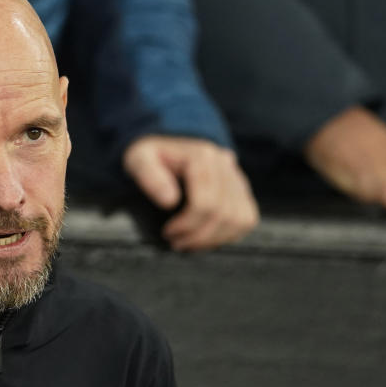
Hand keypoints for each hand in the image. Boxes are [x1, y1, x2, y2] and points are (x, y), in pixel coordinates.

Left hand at [123, 135, 258, 250]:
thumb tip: (169, 200)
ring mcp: (237, 177)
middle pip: (223, 214)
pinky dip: (228, 235)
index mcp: (202, 156)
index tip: (168, 232)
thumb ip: (150, 177)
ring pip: (240, 220)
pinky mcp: (242, 190)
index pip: (205, 203)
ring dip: (214, 239)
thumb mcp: (139, 159)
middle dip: (198, 235)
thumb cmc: (152, 155)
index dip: (187, 225)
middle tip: (176, 241)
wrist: (167, 144)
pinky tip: (206, 237)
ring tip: (190, 242)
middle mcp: (225, 164)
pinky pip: (247, 219)